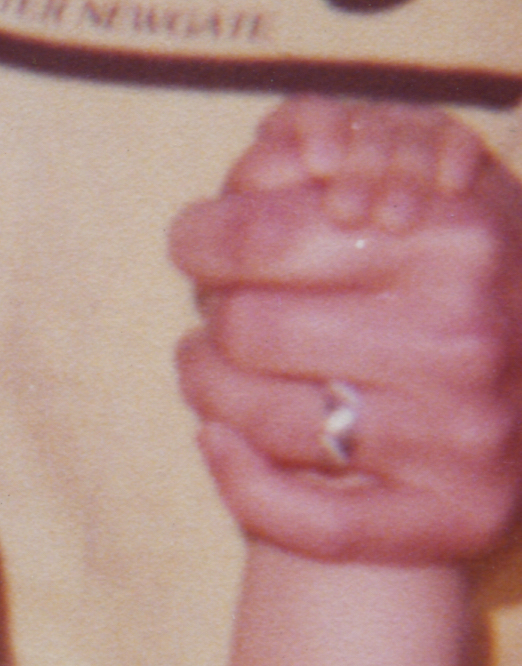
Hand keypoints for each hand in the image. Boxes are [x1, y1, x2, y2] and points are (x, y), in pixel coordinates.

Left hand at [171, 98, 521, 563]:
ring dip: (208, 390)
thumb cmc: (447, 282)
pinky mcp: (447, 518)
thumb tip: (275, 147)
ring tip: (210, 364)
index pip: (263, 233)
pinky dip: (234, 476)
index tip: (199, 240)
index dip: (206, 237)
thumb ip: (338, 148)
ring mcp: (459, 436)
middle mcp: (466, 336)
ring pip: (254, 419)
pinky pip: (293, 513)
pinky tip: (216, 439)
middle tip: (218, 310)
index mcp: (461, 237)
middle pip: (245, 326)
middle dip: (213, 314)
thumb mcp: (421, 191)